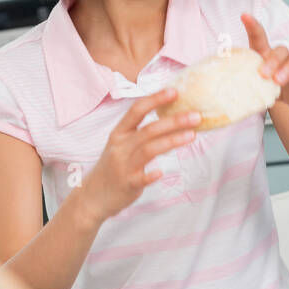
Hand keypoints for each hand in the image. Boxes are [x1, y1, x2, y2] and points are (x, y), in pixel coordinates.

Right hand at [80, 87, 201, 224]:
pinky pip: (140, 178)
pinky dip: (151, 175)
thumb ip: (141, 134)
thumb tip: (171, 119)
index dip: (155, 99)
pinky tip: (162, 172)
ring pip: (149, 150)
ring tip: (192, 135)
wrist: (92, 196)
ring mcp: (123, 165)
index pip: (137, 110)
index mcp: (119, 133)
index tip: (174, 91)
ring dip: (171, 141)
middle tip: (196, 116)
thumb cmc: (113, 168)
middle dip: (174, 121)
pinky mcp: (127, 184)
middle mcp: (120, 146)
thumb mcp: (121, 145)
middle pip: (149, 129)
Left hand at [241, 14, 288, 111]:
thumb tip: (220, 86)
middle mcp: (284, 56)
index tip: (244, 16)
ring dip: (287, 69)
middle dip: (270, 61)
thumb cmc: (272, 88)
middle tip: (262, 74)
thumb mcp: (256, 83)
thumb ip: (244, 80)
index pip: (260, 38)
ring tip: (278, 81)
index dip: (253, 26)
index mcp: (268, 54)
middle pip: (278, 51)